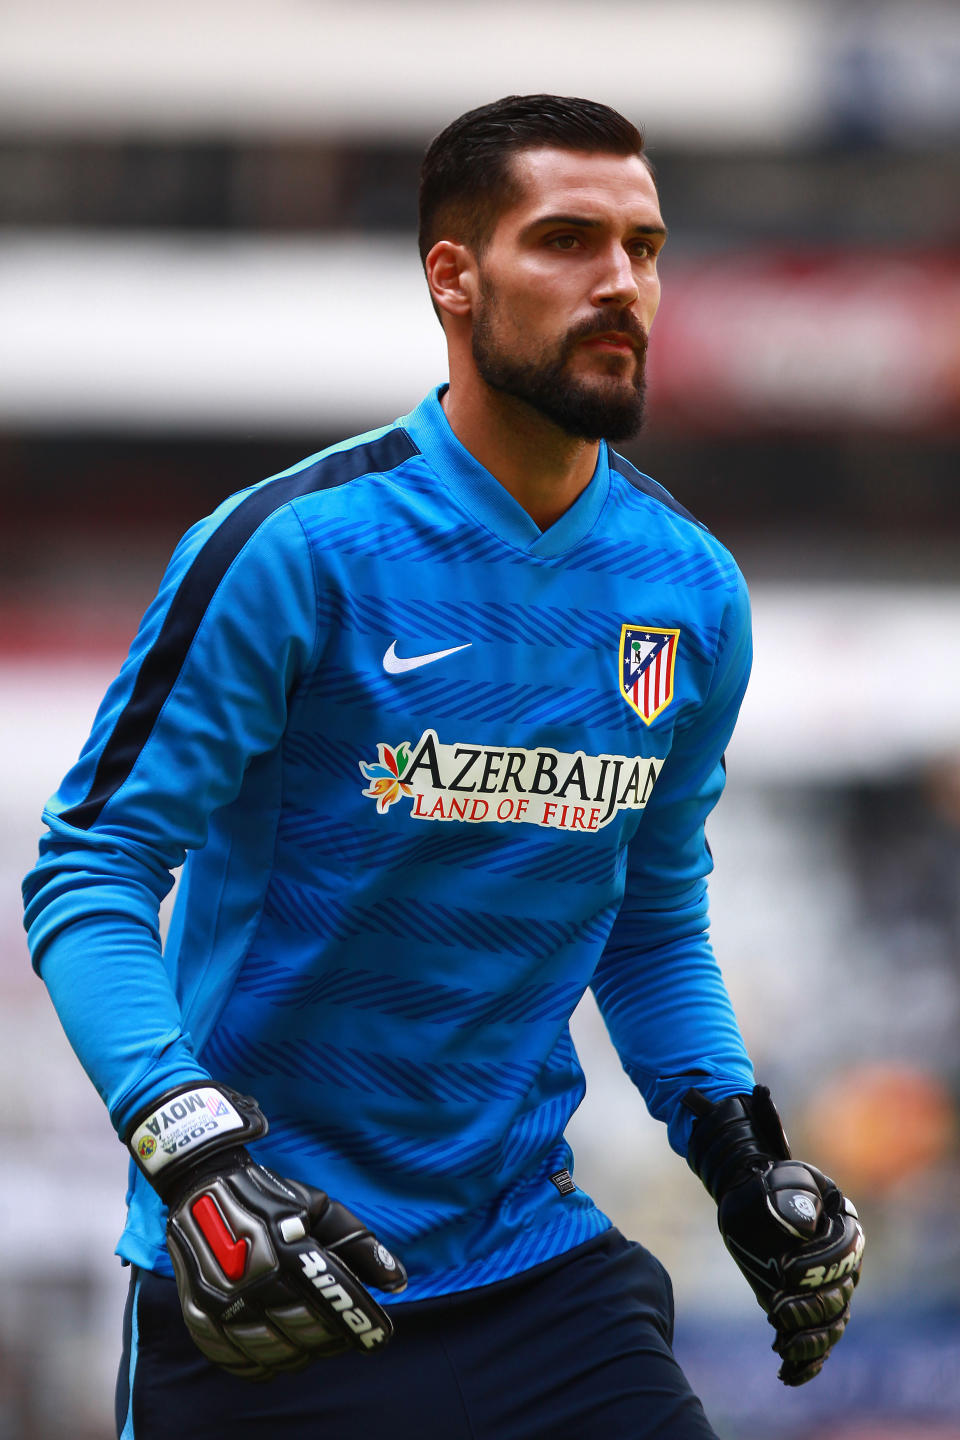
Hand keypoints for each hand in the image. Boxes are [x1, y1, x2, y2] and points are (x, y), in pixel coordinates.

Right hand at [128, 1083, 405, 1378]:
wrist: (202, 1186)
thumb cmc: (272, 1199)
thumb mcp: (321, 1209)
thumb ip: (361, 1245)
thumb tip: (399, 1283)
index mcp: (288, 1245)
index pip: (336, 1298)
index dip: (364, 1322)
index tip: (381, 1336)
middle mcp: (254, 1276)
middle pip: (307, 1330)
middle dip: (333, 1336)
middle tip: (343, 1332)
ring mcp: (223, 1298)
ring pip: (273, 1351)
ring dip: (300, 1353)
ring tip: (312, 1341)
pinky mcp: (200, 1312)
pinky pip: (235, 1358)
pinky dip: (260, 1366)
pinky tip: (276, 1357)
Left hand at [684, 1086, 863, 1385]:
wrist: (746, 1192)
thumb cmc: (760, 1178)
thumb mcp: (768, 1170)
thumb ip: (781, 1171)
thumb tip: (793, 1194)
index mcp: (842, 1218)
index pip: (843, 1251)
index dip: (817, 1266)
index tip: (781, 1270)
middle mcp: (841, 1255)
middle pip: (841, 1293)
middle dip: (811, 1305)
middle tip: (776, 1307)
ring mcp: (827, 1284)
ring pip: (833, 1321)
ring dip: (810, 1337)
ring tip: (781, 1340)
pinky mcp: (808, 1306)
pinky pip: (819, 1341)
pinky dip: (807, 1362)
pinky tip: (787, 1373)